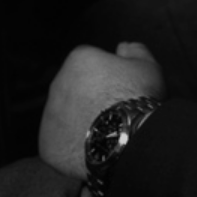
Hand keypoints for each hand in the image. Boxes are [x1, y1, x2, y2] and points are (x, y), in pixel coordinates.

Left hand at [39, 43, 165, 180]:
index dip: (108, 78)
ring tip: (106, 133)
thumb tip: (124, 47)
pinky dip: (73, 147)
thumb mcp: (147, 66)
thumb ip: (135, 51)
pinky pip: (60, 144)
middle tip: (114, 112)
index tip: (121, 90)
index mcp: (78, 60)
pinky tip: (94, 148)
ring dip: (80, 122)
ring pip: (65, 117)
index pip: (89, 64)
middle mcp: (58, 84)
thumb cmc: (137, 99)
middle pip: (74, 90)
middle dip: (91, 99)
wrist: (127, 138)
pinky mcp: (48, 144)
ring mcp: (50, 116)